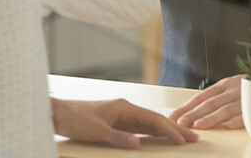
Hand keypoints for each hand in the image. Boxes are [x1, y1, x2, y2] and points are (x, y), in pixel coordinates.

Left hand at [51, 98, 197, 148]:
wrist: (57, 113)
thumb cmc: (74, 119)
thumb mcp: (96, 132)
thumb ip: (118, 138)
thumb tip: (138, 143)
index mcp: (123, 108)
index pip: (153, 120)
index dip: (169, 131)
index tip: (183, 140)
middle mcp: (124, 109)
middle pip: (154, 120)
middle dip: (174, 129)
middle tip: (193, 138)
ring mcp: (119, 115)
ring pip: (147, 124)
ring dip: (164, 131)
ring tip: (181, 138)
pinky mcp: (114, 121)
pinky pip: (138, 128)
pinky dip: (150, 133)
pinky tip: (157, 138)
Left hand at [168, 74, 244, 129]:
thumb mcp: (232, 87)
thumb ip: (216, 97)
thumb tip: (193, 109)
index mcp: (224, 85)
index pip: (202, 96)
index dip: (187, 106)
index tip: (174, 115)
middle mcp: (233, 89)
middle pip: (210, 103)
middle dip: (194, 113)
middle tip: (181, 122)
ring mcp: (246, 97)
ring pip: (226, 108)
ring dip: (212, 117)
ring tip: (199, 125)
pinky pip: (248, 113)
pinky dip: (239, 119)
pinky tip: (229, 126)